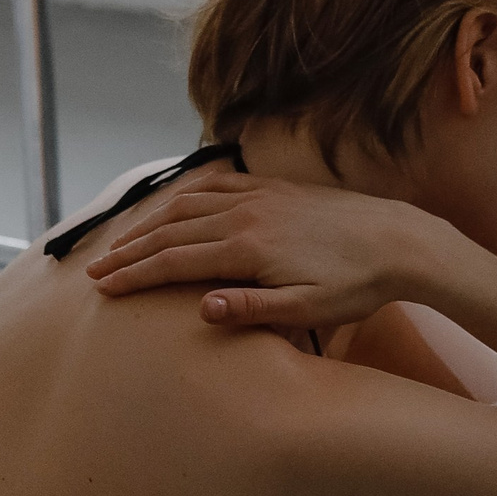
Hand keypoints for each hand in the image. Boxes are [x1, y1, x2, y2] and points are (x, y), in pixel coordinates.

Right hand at [84, 178, 443, 334]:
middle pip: (172, 231)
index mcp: (248, 249)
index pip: (175, 262)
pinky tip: (177, 203)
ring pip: (190, 204)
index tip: (103, 288)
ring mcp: (260, 197)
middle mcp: (247, 215)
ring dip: (152, 222)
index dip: (135, 275)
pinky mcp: (276, 189)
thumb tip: (200, 309)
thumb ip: (252, 309)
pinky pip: (219, 185)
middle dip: (130, 250)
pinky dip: (188, 194)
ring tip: (123, 240)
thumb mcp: (308, 310)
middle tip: (95, 268)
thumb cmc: (357, 286)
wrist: (401, 241)